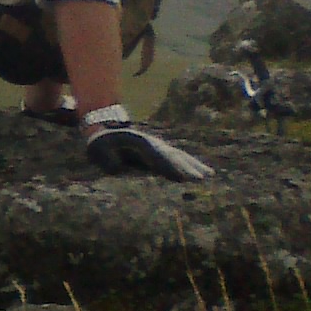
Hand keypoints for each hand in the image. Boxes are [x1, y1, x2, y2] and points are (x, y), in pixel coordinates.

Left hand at [84, 118, 212, 182]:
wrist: (105, 129)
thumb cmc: (101, 144)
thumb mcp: (100, 149)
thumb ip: (108, 159)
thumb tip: (117, 168)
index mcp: (140, 143)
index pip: (157, 158)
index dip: (170, 167)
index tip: (181, 177)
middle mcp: (154, 144)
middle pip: (173, 157)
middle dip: (187, 168)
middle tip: (202, 180)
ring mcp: (160, 147)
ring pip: (180, 157)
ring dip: (195, 166)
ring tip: (210, 176)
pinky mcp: (162, 152)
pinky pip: (180, 158)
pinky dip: (192, 165)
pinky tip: (205, 172)